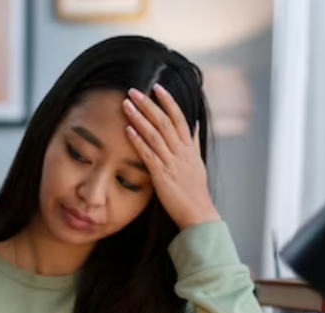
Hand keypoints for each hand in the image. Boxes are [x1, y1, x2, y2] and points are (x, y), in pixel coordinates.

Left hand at [123, 84, 221, 228]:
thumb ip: (193, 143)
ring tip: (126, 105)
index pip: (179, 118)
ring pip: (155, 135)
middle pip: (164, 122)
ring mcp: (172, 162)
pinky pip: (149, 154)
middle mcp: (181, 152)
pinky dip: (138, 141)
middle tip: (133, 91)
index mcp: (189, 148)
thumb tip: (194, 125)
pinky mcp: (162, 175)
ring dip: (139, 118)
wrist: (198, 213)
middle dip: (148, 104)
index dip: (168, 101)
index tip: (157, 87)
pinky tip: (128, 130)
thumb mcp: (197, 163)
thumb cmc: (195, 191)